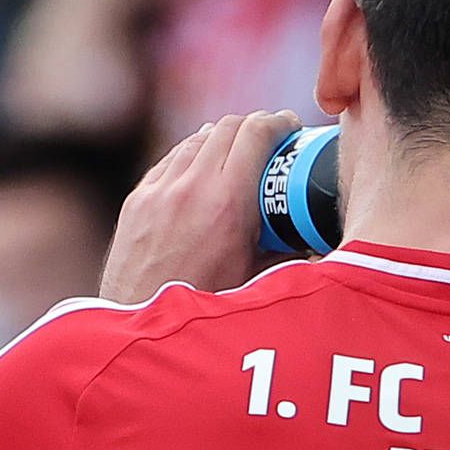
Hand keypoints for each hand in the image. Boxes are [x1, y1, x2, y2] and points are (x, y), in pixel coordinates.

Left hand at [102, 109, 309, 304]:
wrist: (140, 326)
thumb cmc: (204, 310)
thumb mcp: (255, 278)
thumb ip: (285, 250)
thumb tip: (312, 239)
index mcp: (228, 203)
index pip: (255, 134)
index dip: (277, 123)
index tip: (290, 127)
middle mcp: (191, 187)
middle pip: (226, 127)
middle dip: (252, 125)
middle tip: (270, 136)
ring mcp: (159, 191)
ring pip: (195, 140)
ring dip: (220, 137)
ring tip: (236, 151)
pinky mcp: (137, 200)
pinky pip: (169, 162)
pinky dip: (191, 156)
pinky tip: (201, 169)